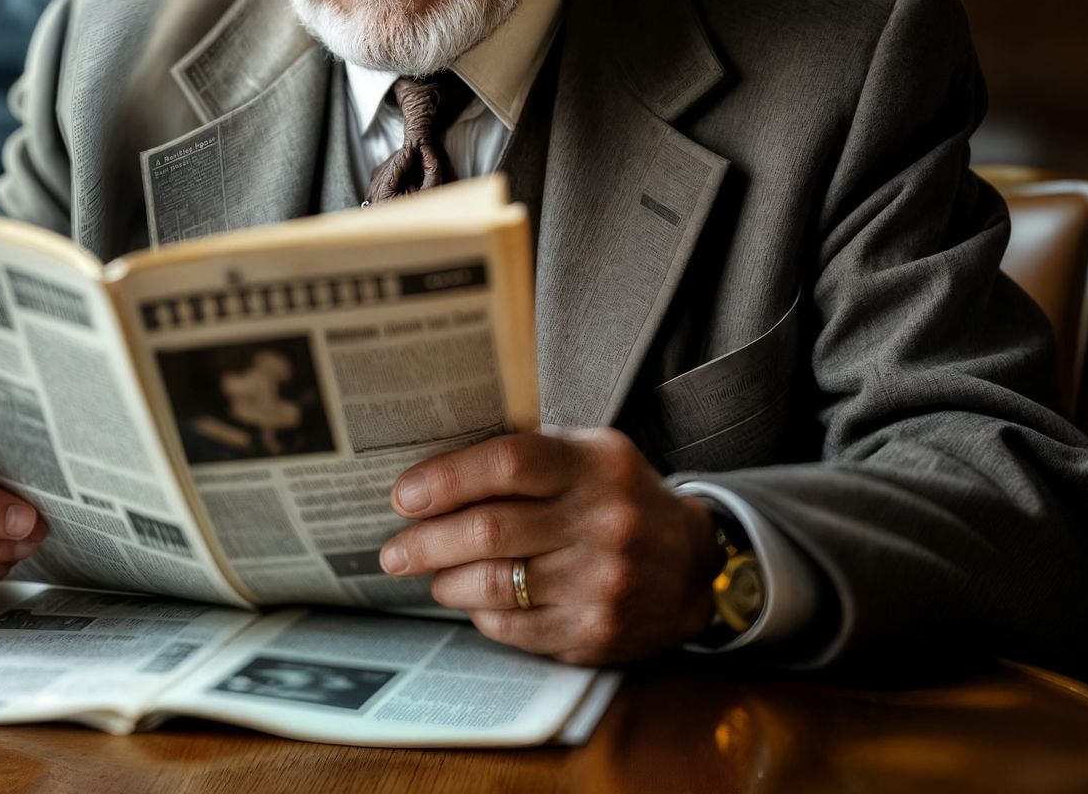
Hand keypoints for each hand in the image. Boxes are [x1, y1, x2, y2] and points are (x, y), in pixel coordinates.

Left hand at [378, 428, 721, 664]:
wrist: (695, 566)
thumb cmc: (623, 497)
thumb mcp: (592, 452)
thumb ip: (529, 452)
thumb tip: (440, 462)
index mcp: (593, 466)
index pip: (507, 463)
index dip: (447, 478)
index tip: (403, 494)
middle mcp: (600, 524)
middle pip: (490, 530)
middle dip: (426, 541)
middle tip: (392, 550)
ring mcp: (599, 584)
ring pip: (496, 585)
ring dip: (446, 580)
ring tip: (427, 572)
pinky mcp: (595, 634)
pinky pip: (515, 629)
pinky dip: (481, 614)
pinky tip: (470, 599)